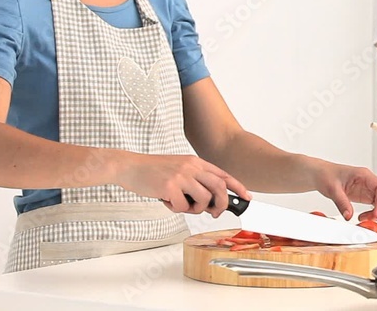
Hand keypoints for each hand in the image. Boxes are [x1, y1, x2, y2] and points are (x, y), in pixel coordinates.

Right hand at [116, 153, 249, 216]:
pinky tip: (167, 202)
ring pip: (204, 198)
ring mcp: (181, 176)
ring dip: (197, 209)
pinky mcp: (169, 186)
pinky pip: (183, 206)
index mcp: (196, 162)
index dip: (238, 187)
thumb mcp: (179, 168)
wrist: (129, 166)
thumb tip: (210, 201)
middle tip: (215, 213)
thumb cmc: (153, 171)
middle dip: (222, 204)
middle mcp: (191, 167)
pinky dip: (177, 209)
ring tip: (183, 206)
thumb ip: (195, 180)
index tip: (247, 197)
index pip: (224, 175)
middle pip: (219, 187)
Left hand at [309, 160, 376, 220]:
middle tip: (373, 218)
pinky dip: (373, 213)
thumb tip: (349, 215)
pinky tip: (365, 216)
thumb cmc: (327, 175)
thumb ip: (342, 203)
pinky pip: (376, 205)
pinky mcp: (365, 195)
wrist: (321, 174)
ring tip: (366, 218)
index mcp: (364, 175)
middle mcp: (369, 181)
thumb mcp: (332, 189)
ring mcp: (368, 188)